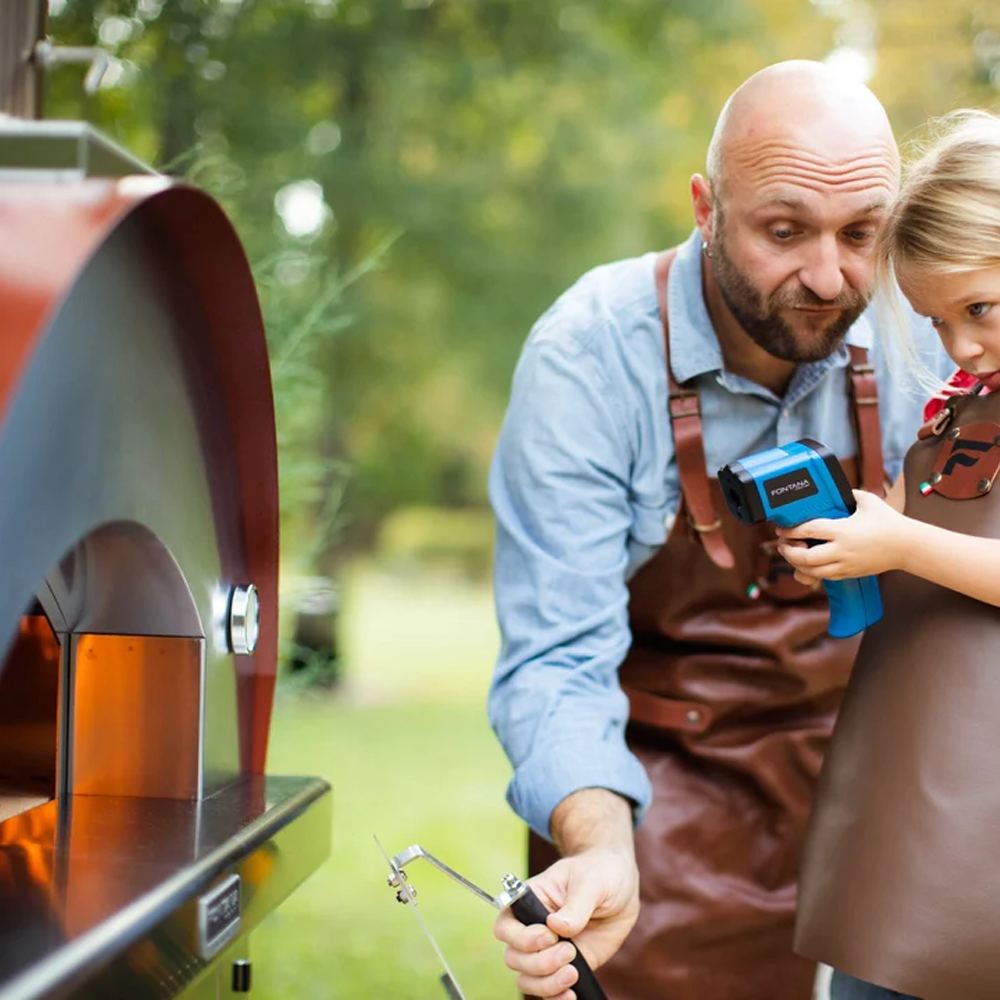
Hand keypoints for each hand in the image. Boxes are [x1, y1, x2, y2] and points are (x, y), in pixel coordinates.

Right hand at [493, 845, 638, 998]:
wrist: (620, 884)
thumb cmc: (599, 871)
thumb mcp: (590, 881)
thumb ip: (576, 905)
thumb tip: (558, 926)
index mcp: (530, 901)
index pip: (506, 926)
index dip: (522, 937)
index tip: (550, 935)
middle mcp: (533, 928)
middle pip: (515, 958)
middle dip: (539, 962)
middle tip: (570, 951)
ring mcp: (549, 950)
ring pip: (528, 979)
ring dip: (546, 984)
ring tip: (573, 973)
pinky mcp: (567, 965)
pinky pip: (550, 990)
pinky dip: (555, 998)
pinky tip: (571, 994)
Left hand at [776, 489, 909, 579]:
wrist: (907, 546)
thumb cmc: (888, 522)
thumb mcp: (867, 501)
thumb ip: (848, 493)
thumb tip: (833, 489)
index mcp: (843, 530)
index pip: (809, 530)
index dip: (791, 531)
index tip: (781, 528)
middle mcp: (842, 550)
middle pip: (805, 558)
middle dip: (789, 552)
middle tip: (782, 544)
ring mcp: (845, 564)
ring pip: (812, 572)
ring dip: (797, 565)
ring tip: (792, 554)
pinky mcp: (849, 573)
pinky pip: (824, 577)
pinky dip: (811, 572)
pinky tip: (807, 563)